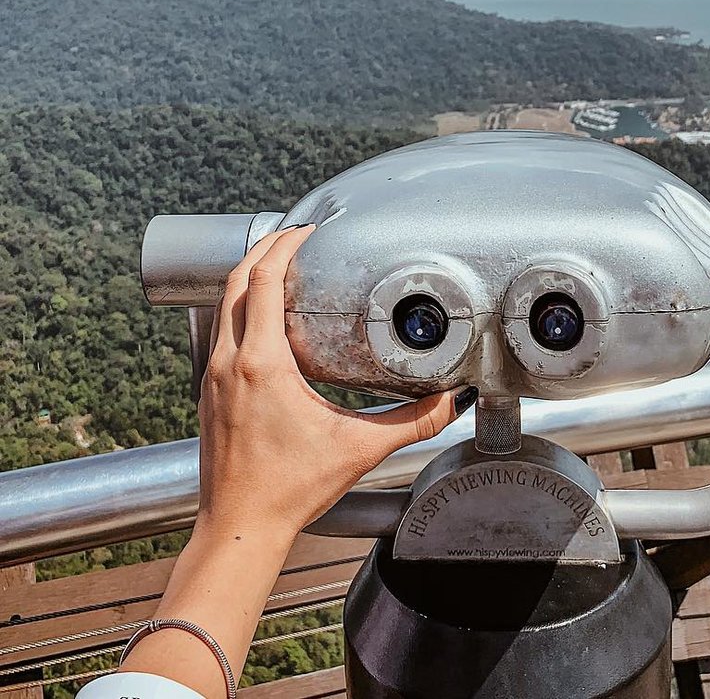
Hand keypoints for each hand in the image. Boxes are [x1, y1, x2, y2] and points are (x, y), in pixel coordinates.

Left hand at [197, 224, 468, 544]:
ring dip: (249, 277)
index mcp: (261, 363)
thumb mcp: (358, 448)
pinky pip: (221, 331)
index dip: (284, 246)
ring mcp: (212, 376)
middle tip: (296, 235)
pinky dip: (241, 308)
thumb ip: (410, 422)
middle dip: (264, 249)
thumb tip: (449, 401)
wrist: (239, 528)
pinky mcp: (208, 393)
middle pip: (236, 280)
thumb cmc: (288, 490)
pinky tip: (267, 320)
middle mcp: (228, 361)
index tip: (308, 231)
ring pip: (223, 304)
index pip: (263, 280)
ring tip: (283, 266)